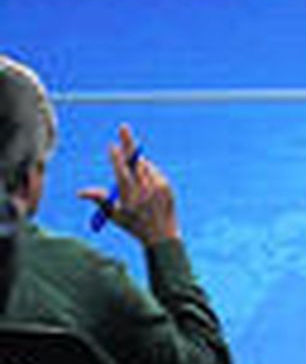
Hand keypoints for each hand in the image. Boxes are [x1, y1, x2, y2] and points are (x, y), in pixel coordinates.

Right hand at [77, 125, 180, 244]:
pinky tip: (145, 182)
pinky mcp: (167, 187)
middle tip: (123, 127)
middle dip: (129, 143)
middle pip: (135, 161)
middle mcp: (145, 190)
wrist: (162, 237)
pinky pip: (155, 172)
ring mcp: (158, 187)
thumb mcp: (115, 215)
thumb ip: (99, 200)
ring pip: (145, 166)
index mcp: (130, 195)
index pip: (121, 172)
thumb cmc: (134, 226)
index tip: (112, 146)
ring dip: (137, 163)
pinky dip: (148, 172)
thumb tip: (79, 193)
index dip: (116, 158)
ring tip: (136, 181)